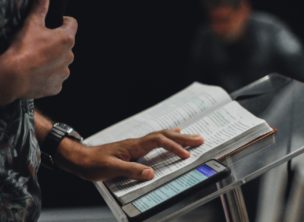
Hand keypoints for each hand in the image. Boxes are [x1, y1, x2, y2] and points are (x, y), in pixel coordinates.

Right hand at [0, 0, 76, 104]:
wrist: (15, 77)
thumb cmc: (24, 49)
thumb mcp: (31, 24)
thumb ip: (40, 9)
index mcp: (66, 39)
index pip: (72, 24)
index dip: (64, 21)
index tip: (56, 22)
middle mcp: (70, 56)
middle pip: (66, 45)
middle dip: (56, 44)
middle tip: (39, 44)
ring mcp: (64, 73)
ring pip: (61, 63)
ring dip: (53, 60)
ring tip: (36, 60)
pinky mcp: (58, 86)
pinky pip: (55, 78)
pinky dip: (48, 75)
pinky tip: (37, 73)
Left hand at [56, 129, 203, 180]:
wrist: (79, 158)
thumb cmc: (93, 163)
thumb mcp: (110, 168)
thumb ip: (131, 170)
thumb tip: (151, 173)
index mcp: (133, 146)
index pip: (159, 141)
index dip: (174, 147)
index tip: (186, 155)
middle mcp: (137, 143)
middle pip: (164, 135)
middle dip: (183, 137)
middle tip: (200, 139)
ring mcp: (135, 145)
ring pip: (160, 136)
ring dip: (177, 136)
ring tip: (191, 136)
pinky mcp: (133, 149)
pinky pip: (155, 141)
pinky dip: (166, 139)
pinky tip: (168, 138)